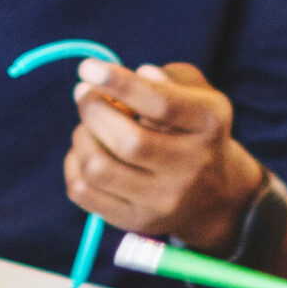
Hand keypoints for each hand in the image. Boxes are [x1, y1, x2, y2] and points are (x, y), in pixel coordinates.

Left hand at [66, 61, 261, 250]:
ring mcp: (162, 200)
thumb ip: (170, 78)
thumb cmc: (192, 129)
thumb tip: (141, 73)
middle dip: (93, 109)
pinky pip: (82, 191)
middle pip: (127, 140)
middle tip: (86, 95)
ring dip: (82, 136)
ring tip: (91, 126)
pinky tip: (87, 152)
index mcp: (208, 125)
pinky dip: (73, 164)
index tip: (87, 67)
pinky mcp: (135, 220)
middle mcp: (190, 167)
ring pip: (98, 167)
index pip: (162, 105)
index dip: (119, 83)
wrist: (213, 194)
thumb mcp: (197, 95)